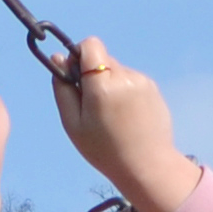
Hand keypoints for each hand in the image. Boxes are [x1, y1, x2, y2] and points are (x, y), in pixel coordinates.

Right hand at [52, 37, 205, 211]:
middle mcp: (125, 77)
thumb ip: (63, 88)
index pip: (90, 45)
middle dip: (93, 75)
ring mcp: (142, 81)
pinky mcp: (154, 88)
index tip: (76, 78)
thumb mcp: (73, 123)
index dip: (79, 56)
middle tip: (93, 106)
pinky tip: (127, 117)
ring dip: (110, 84)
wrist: (147, 166)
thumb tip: (58, 58)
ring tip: (112, 116)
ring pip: (117, 70)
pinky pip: (131, 80)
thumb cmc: (104, 150)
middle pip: (103, 59)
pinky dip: (124, 92)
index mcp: (103, 85)